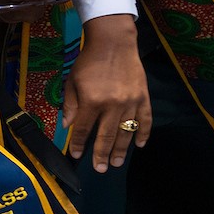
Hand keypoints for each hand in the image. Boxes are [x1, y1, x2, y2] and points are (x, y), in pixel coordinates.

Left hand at [62, 14, 151, 172]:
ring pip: (126, 132)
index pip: (84, 129)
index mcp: (92, 101)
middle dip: (101, 155)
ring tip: (117, 163)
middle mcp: (113, 105)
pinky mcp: (144, 97)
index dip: (80, 144)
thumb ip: (71, 105)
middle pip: (106, 136)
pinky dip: (144, 133)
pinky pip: (145, 120)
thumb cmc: (89, 62)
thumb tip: (68, 127)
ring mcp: (131, 102)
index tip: (77, 156)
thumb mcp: (72, 82)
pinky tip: (139, 145)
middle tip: (100, 169)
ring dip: (122, 150)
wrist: (114, 43)